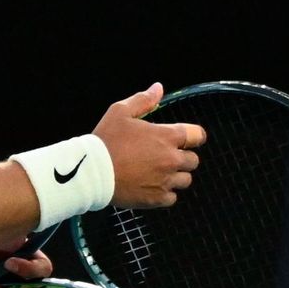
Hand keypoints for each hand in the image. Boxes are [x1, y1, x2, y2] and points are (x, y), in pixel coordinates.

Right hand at [93, 82, 204, 208]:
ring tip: (156, 173)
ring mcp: (166, 180)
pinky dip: (164, 193)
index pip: (197, 135)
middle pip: (193, 160)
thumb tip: (158, 88)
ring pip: (185, 180)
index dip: (192, 136)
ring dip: (175, 176)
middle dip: (181, 157)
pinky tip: (150, 186)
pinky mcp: (157, 198)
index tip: (183, 139)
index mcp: (167, 136)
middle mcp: (171, 159)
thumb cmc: (105, 140)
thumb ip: (143, 100)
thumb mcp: (120, 112)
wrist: (91, 171)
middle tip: (162, 156)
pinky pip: (172, 197)